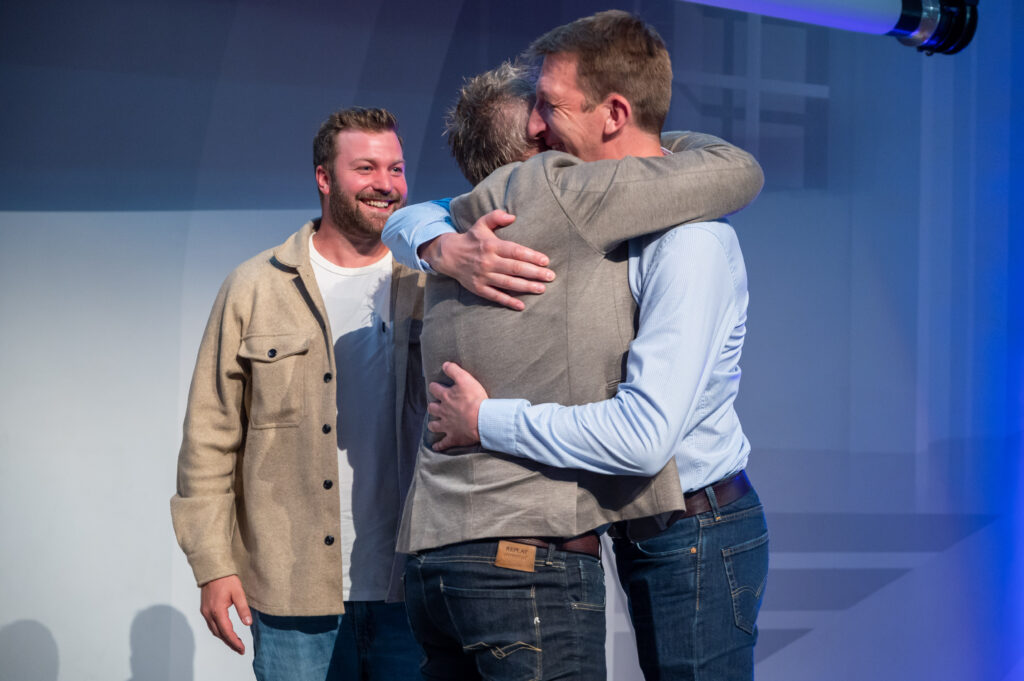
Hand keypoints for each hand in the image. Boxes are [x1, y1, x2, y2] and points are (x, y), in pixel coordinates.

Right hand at [199, 574, 251, 654]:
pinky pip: (211, 624)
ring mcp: (205, 611)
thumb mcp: (238, 592)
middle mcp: (209, 613)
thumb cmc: (226, 579)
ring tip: (235, 642)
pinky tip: (226, 632)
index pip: (226, 631)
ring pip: (214, 630)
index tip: (242, 649)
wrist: (213, 569)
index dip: (234, 642)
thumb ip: (243, 609)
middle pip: (219, 634)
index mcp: (217, 610)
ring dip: (224, 638)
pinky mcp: (205, 608)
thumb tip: (248, 623)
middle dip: (230, 643)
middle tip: (240, 649)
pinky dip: (219, 631)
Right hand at [420, 209, 554, 310]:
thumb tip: (512, 216)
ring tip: (542, 289)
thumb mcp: (481, 224)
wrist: (448, 255)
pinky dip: (508, 301)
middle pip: (515, 268)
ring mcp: (483, 276)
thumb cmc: (471, 239)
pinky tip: (521, 305)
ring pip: (508, 283)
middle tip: (550, 276)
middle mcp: (488, 262)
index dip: (531, 256)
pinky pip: (495, 296)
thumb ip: (496, 217)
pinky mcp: (478, 288)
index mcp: (491, 246)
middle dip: (534, 273)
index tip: (545, 260)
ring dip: (526, 287)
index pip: (515, 251)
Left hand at [427, 362, 488, 449]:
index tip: (436, 387)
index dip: (434, 387)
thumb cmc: (475, 399)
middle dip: (433, 406)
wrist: (483, 420)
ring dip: (433, 424)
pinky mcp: (453, 437)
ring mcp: (447, 425)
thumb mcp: (465, 379)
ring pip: (434, 425)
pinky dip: (439, 445)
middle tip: (436, 405)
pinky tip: (436, 447)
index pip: (435, 389)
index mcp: (446, 397)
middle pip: (432, 408)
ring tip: (434, 423)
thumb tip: (444, 364)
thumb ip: (454, 370)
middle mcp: (444, 411)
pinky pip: (443, 443)